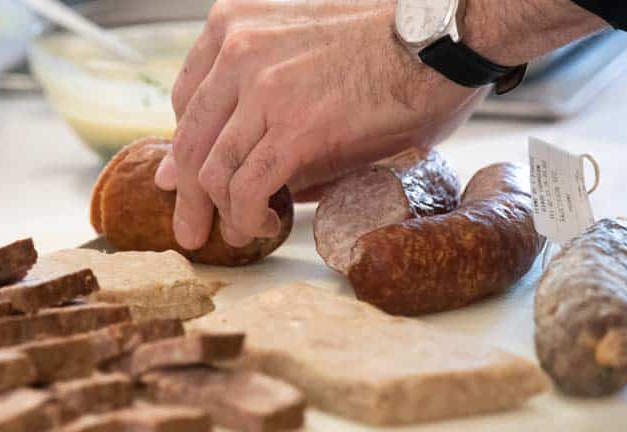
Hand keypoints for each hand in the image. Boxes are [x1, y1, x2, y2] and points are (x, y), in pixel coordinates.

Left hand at [154, 0, 483, 249]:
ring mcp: (263, 90)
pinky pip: (246, 188)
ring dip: (217, 213)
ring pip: (211, 170)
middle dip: (186, 194)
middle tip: (191, 227)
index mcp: (235, 26)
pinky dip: (245, 218)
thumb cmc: (389, 42)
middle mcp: (238, 52)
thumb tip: (227, 169)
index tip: (183, 177)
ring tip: (236, 233)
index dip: (184, 149)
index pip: (186, 100)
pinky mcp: (295, 130)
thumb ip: (258, 99)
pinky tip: (260, 227)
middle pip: (190, 140)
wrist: (443, 38)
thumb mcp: (301, 50)